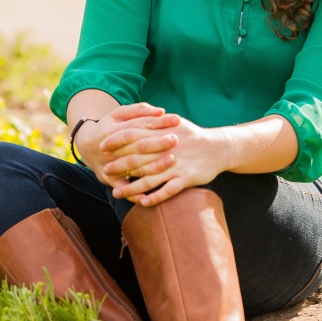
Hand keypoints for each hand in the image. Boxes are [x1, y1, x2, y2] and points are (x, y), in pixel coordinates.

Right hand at [75, 102, 179, 185]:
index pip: (139, 124)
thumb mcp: (119, 114)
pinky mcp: (110, 180)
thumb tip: (161, 111)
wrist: (87, 146)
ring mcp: (110, 165)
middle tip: (176, 139)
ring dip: (153, 165)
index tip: (176, 120)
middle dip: (158, 142)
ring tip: (172, 160)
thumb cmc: (110, 127)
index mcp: (114, 129)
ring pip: (134, 166)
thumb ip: (139, 110)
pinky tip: (149, 197)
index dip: (158, 122)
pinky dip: (134, 194)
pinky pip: (123, 188)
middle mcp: (111, 148)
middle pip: (138, 145)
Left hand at [103, 116, 230, 205]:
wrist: (219, 148)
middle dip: (118, 165)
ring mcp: (176, 165)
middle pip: (137, 158)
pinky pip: (168, 190)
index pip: (133, 135)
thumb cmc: (193, 136)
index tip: (102, 147)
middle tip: (104, 172)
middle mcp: (167, 149)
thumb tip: (135, 117)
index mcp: (162, 133)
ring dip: (130, 186)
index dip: (116, 141)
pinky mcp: (186, 178)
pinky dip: (154, 197)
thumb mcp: (174, 123)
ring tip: (116, 193)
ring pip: (149, 178)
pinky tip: (142, 202)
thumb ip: (155, 122)